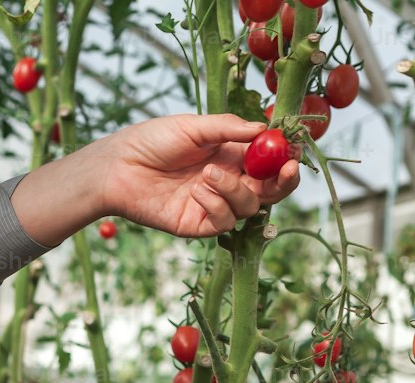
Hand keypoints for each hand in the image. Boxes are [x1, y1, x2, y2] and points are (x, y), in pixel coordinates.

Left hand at [95, 114, 299, 236]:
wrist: (120, 166)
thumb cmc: (154, 140)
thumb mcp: (195, 126)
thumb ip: (230, 128)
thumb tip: (264, 128)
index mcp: (232, 155)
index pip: (269, 162)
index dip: (285, 160)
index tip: (294, 153)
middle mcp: (227, 181)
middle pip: (268, 191)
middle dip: (281, 183)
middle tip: (285, 171)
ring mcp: (212, 205)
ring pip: (247, 207)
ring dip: (233, 190)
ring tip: (207, 174)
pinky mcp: (196, 224)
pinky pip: (222, 223)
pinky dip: (215, 205)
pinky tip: (196, 191)